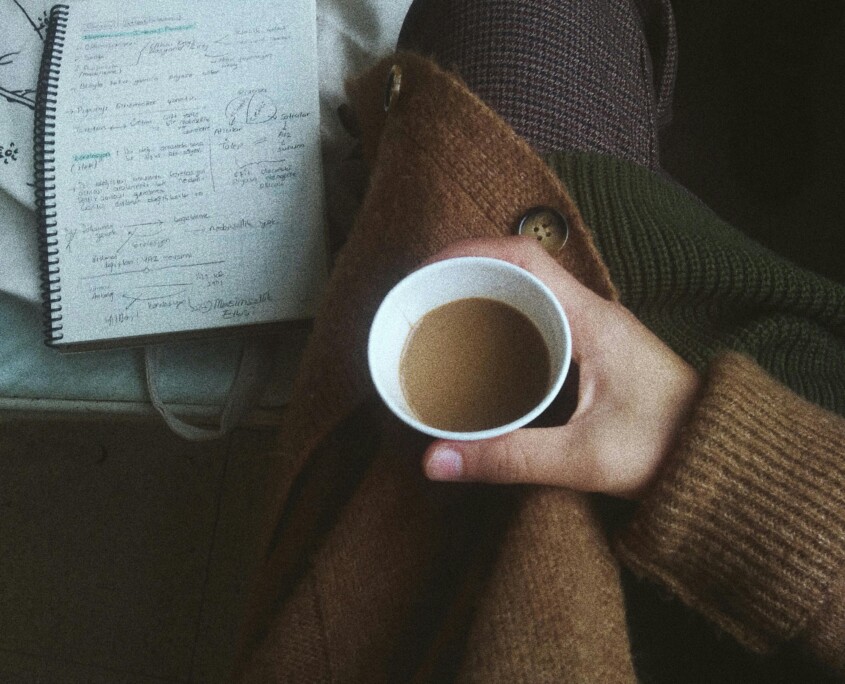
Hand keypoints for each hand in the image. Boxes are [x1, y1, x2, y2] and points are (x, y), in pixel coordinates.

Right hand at [420, 237, 700, 498]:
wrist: (722, 459)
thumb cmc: (665, 449)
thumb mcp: (582, 458)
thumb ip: (508, 458)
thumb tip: (434, 461)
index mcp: (591, 319)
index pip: (524, 256)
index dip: (469, 252)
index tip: (427, 270)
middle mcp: (593, 313)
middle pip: (519, 268)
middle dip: (466, 275)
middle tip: (423, 300)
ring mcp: (596, 330)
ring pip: (529, 293)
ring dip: (484, 297)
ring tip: (441, 320)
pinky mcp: (596, 351)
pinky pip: (540, 318)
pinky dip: (503, 322)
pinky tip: (482, 352)